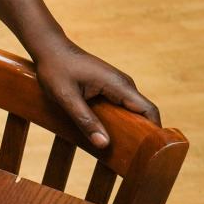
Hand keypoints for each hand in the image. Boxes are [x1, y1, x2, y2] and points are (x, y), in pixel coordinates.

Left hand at [32, 38, 159, 147]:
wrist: (48, 47)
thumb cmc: (55, 69)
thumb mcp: (66, 97)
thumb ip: (85, 120)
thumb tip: (103, 144)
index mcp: (118, 84)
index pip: (148, 110)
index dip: (154, 131)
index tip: (150, 152)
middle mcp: (123, 83)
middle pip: (142, 112)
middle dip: (141, 133)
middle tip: (133, 157)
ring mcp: (116, 84)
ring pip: (131, 110)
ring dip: (128, 127)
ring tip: (121, 150)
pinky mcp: (108, 85)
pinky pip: (120, 105)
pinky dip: (118, 119)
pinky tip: (108, 133)